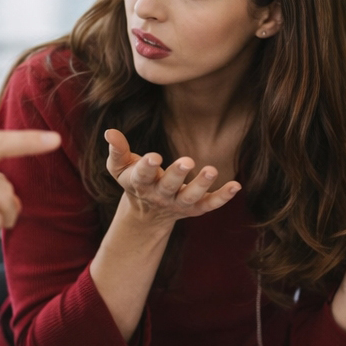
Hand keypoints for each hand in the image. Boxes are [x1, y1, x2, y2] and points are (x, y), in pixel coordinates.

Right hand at [104, 129, 239, 226]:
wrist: (147, 213)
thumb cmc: (134, 180)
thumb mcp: (120, 167)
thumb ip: (117, 150)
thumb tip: (109, 132)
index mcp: (140, 184)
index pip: (142, 176)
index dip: (147, 167)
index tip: (153, 157)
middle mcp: (160, 195)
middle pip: (169, 186)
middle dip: (177, 174)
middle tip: (187, 161)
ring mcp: (179, 203)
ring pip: (190, 197)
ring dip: (201, 185)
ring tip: (212, 170)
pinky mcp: (195, 208)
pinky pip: (210, 204)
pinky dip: (223, 197)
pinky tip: (236, 185)